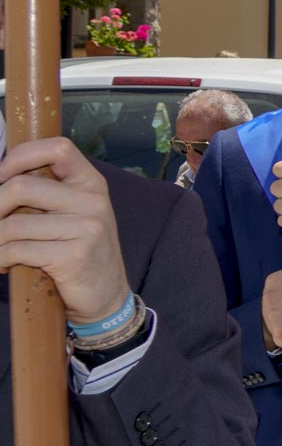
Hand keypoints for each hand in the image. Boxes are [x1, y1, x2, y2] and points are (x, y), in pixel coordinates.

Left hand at [0, 139, 132, 322]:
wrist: (106, 297)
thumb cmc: (79, 253)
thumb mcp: (73, 216)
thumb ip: (47, 195)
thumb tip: (1, 183)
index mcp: (91, 184)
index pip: (58, 148)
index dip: (20, 156)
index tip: (1, 176)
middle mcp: (93, 201)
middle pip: (21, 187)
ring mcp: (87, 228)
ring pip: (12, 224)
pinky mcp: (74, 256)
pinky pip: (16, 250)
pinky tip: (4, 265)